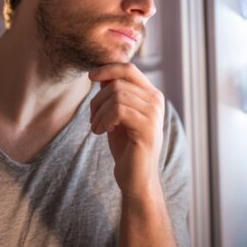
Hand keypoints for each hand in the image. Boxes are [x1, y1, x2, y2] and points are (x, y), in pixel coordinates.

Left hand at [89, 63, 164, 198]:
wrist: (136, 177)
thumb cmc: (126, 146)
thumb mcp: (117, 115)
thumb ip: (114, 95)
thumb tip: (102, 74)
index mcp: (151, 95)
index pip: (129, 69)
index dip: (107, 68)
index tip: (90, 76)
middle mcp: (156, 101)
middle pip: (118, 83)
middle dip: (97, 100)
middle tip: (93, 120)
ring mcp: (154, 114)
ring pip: (116, 96)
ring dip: (99, 113)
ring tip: (97, 128)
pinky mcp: (147, 127)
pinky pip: (118, 110)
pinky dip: (104, 119)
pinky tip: (104, 131)